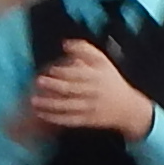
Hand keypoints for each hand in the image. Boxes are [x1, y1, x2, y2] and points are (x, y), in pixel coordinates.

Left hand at [27, 41, 155, 138]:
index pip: (79, 73)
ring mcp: (91, 108)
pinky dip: (55, 118)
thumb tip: (65, 43)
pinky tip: (42, 114)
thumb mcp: (104, 62)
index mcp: (97, 77)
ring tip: (34, 101)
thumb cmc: (112, 81)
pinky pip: (70, 120)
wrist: (129, 109)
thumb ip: (85, 50)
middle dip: (54, 86)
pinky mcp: (88, 121)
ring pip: (68, 106)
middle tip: (38, 81)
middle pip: (71, 90)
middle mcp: (94, 93)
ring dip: (50, 104)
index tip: (50, 69)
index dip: (64, 71)